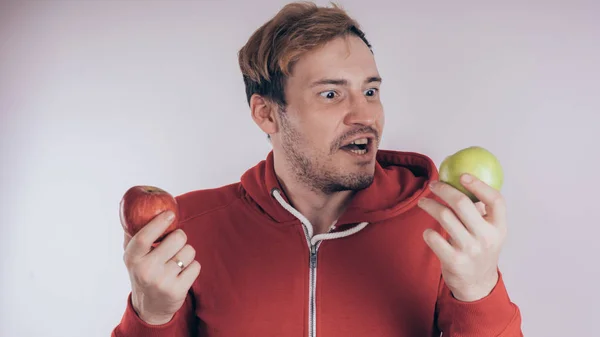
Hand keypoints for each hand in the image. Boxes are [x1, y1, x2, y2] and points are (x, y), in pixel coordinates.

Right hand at [122, 211, 200, 324]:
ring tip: (177, 261)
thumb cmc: (143, 273)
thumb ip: (133, 235)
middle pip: (177, 238)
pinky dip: (192, 267)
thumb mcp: (133, 257)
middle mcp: (146, 270)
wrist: (150, 307)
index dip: (159, 223)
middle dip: (180, 237)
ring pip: (189, 251)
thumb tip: (135, 210)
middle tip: (175, 243)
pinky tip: (182, 273)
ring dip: (187, 253)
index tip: (170, 214)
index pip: (144, 237)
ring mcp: (162, 281)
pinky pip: (196, 266)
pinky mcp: (178, 290)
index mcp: (132, 258)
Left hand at [418, 173, 506, 301]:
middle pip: (462, 203)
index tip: (462, 176)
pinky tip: (428, 231)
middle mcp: (486, 237)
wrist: (476, 283)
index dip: (479, 185)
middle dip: (444, 189)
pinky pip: (434, 237)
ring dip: (429, 205)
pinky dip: (428, 231)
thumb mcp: (490, 231)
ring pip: (444, 216)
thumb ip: (482, 210)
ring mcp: (470, 249)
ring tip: (423, 202)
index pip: (495, 200)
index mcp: (499, 227)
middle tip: (433, 185)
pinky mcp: (453, 260)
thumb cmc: (480, 249)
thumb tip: (464, 180)